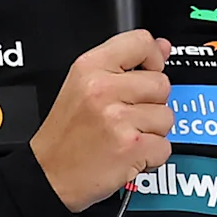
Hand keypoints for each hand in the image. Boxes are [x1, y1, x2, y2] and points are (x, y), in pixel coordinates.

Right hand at [28, 29, 174, 210]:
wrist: (48, 175)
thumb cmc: (65, 134)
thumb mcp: (83, 85)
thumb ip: (125, 63)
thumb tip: (162, 47)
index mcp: (90, 67)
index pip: (141, 42)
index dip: (153, 58)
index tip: (147, 72)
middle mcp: (103, 89)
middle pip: (161, 84)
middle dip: (151, 104)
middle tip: (125, 117)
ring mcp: (118, 119)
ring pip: (167, 117)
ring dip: (152, 132)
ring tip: (124, 136)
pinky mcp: (131, 147)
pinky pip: (165, 147)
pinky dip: (151, 156)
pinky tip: (128, 154)